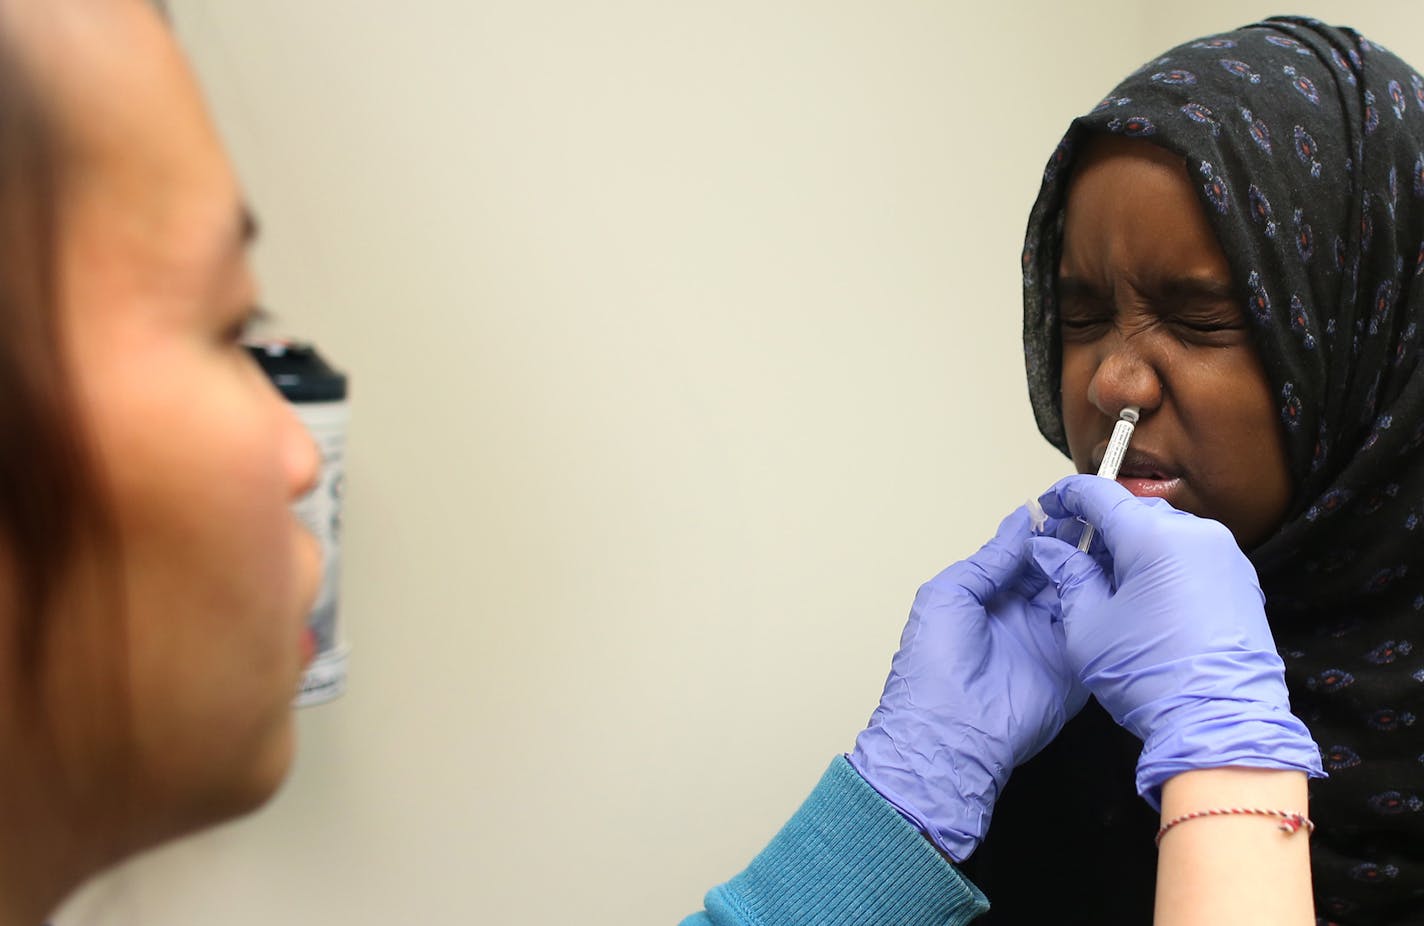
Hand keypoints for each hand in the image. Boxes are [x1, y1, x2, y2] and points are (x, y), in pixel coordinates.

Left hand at [848, 506, 1087, 861]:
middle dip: (1079, 545)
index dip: (1048, 532)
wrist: (951, 733)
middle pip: (1059, 571)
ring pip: (1081, 596)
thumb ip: (989, 559)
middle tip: (1105, 517)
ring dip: (1098, 571)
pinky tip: (1130, 581)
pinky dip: (1111, 609)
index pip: (1026, 555)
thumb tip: (1019, 521)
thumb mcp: (949, 594)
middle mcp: (1022, 616)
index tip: (1073, 504)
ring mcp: (1050, 642)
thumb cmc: (935, 663)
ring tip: (1121, 538)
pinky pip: (1097, 633)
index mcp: (988, 596)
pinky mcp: (1074, 668)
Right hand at [1026, 475, 1323, 807]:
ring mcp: (1226, 556)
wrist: (1220, 724)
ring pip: (1165, 533)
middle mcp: (1196, 535)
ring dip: (1132, 546)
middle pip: (1134, 512)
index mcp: (1154, 537)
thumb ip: (1067, 574)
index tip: (1050, 506)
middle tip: (1070, 551)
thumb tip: (1048, 547)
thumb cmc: (1151, 677)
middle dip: (1099, 526)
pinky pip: (1192, 555)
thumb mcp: (1088, 624)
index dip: (1067, 497)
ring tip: (1105, 580)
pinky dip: (1162, 563)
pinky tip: (1142, 596)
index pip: (1100, 494)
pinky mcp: (1241, 581)